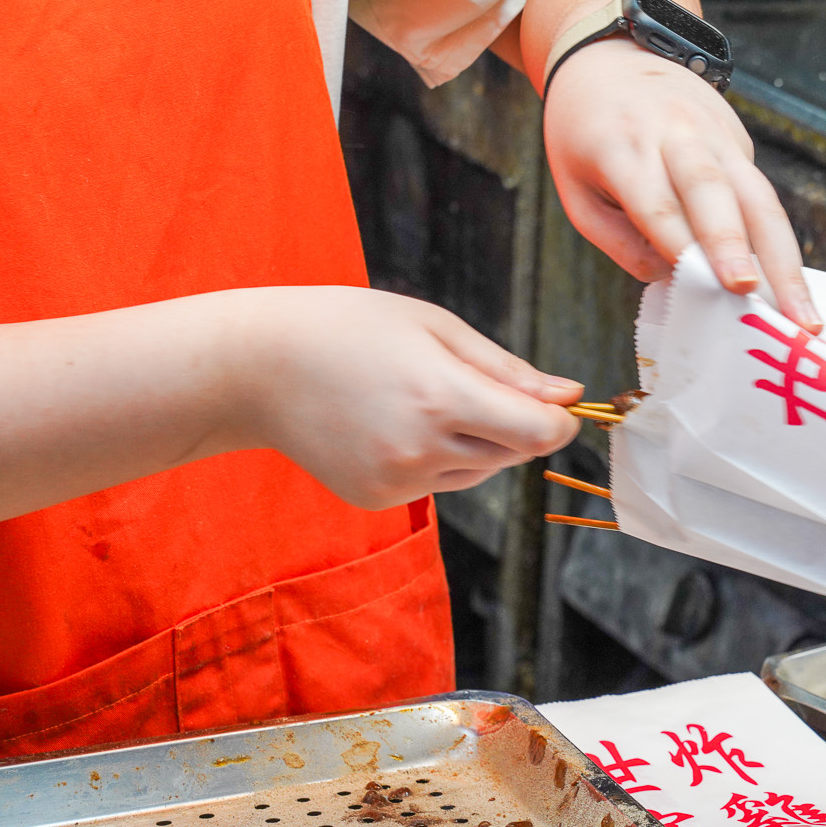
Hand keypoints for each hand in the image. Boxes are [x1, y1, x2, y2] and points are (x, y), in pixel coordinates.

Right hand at [241, 287, 581, 508]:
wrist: (255, 367)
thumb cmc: (348, 329)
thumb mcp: (433, 328)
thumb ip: (507, 368)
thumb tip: (570, 396)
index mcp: (439, 397)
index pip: (538, 433)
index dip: (560, 422)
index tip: (559, 405)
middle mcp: (420, 448)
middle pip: (513, 454)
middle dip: (514, 425)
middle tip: (465, 383)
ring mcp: (396, 480)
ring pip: (479, 471)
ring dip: (474, 442)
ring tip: (419, 398)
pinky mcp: (377, 498)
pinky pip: (438, 484)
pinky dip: (435, 459)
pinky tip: (391, 423)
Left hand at [542, 38, 820, 329]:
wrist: (613, 53)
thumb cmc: (586, 133)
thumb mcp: (575, 188)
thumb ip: (618, 240)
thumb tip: (673, 280)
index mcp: (622, 146)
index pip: (659, 204)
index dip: (686, 248)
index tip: (709, 291)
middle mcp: (675, 134)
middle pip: (713, 192)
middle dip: (739, 247)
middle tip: (759, 298)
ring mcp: (715, 134)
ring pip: (758, 196)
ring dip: (785, 259)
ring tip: (806, 314)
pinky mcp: (740, 141)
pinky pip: (761, 196)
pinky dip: (780, 245)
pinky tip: (794, 292)